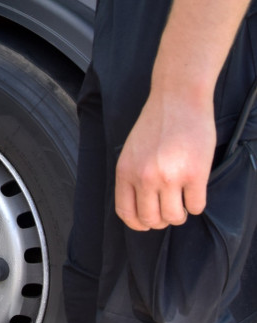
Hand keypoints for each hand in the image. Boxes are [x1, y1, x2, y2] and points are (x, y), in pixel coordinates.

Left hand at [114, 89, 214, 230]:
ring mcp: (170, 177)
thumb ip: (132, 176)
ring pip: (174, 217)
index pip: (126, 213)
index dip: (138, 224)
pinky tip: (195, 191)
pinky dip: (197, 204)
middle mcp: (144, 177)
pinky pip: (197, 206)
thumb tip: (139, 207)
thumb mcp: (131, 151)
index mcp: (125, 171)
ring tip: (182, 200)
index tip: (148, 223)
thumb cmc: (155, 124)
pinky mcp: (195, 174)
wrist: (177, 99)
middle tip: (169, 209)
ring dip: (180, 214)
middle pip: (151, 220)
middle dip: (162, 220)